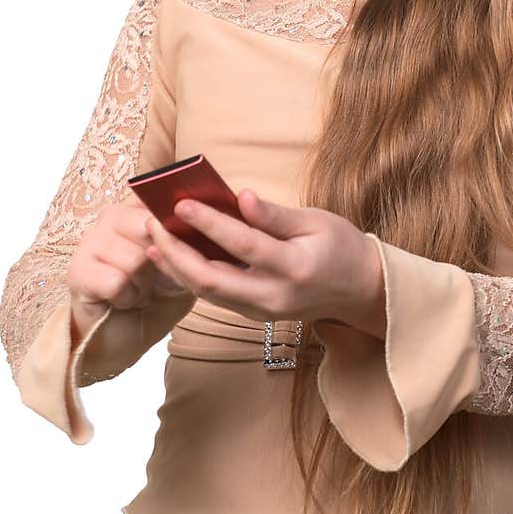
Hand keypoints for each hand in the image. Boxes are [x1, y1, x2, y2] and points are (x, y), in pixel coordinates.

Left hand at [143, 189, 384, 330]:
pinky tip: (173, 256)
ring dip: (175, 266)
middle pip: (211, 280)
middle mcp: (274, 297)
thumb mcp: (316, 221)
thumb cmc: (341, 247)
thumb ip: (274, 215)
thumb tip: (239, 197)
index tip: (182, 203)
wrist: (360, 290)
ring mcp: (262, 312)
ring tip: (153, 238)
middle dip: (175, 252)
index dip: (209, 223)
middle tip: (152, 223)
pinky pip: (214, 297)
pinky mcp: (254, 316)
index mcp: (295, 268)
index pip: (243, 244)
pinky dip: (189, 276)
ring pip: (206, 293)